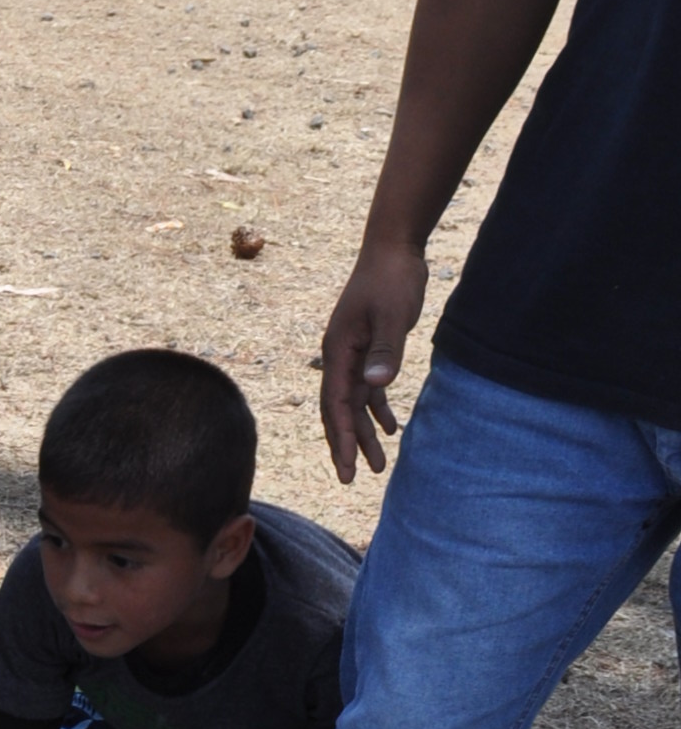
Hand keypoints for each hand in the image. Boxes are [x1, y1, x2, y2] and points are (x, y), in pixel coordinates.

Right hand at [318, 231, 427, 479]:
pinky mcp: (368, 348)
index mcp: (338, 351)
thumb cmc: (391, 279)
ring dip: (364, 432)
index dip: (341, 439)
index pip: (336, 405)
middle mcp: (339, 356)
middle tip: (354, 478)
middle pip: (339, 410)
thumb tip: (376, 385)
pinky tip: (392, 427)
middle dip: (346, 444)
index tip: (347, 469)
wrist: (393, 249)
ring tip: (378, 464)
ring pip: (354, 402)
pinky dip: (377, 409)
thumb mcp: (393, 316)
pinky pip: (368, 387)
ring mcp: (352, 353)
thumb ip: (386, 351)